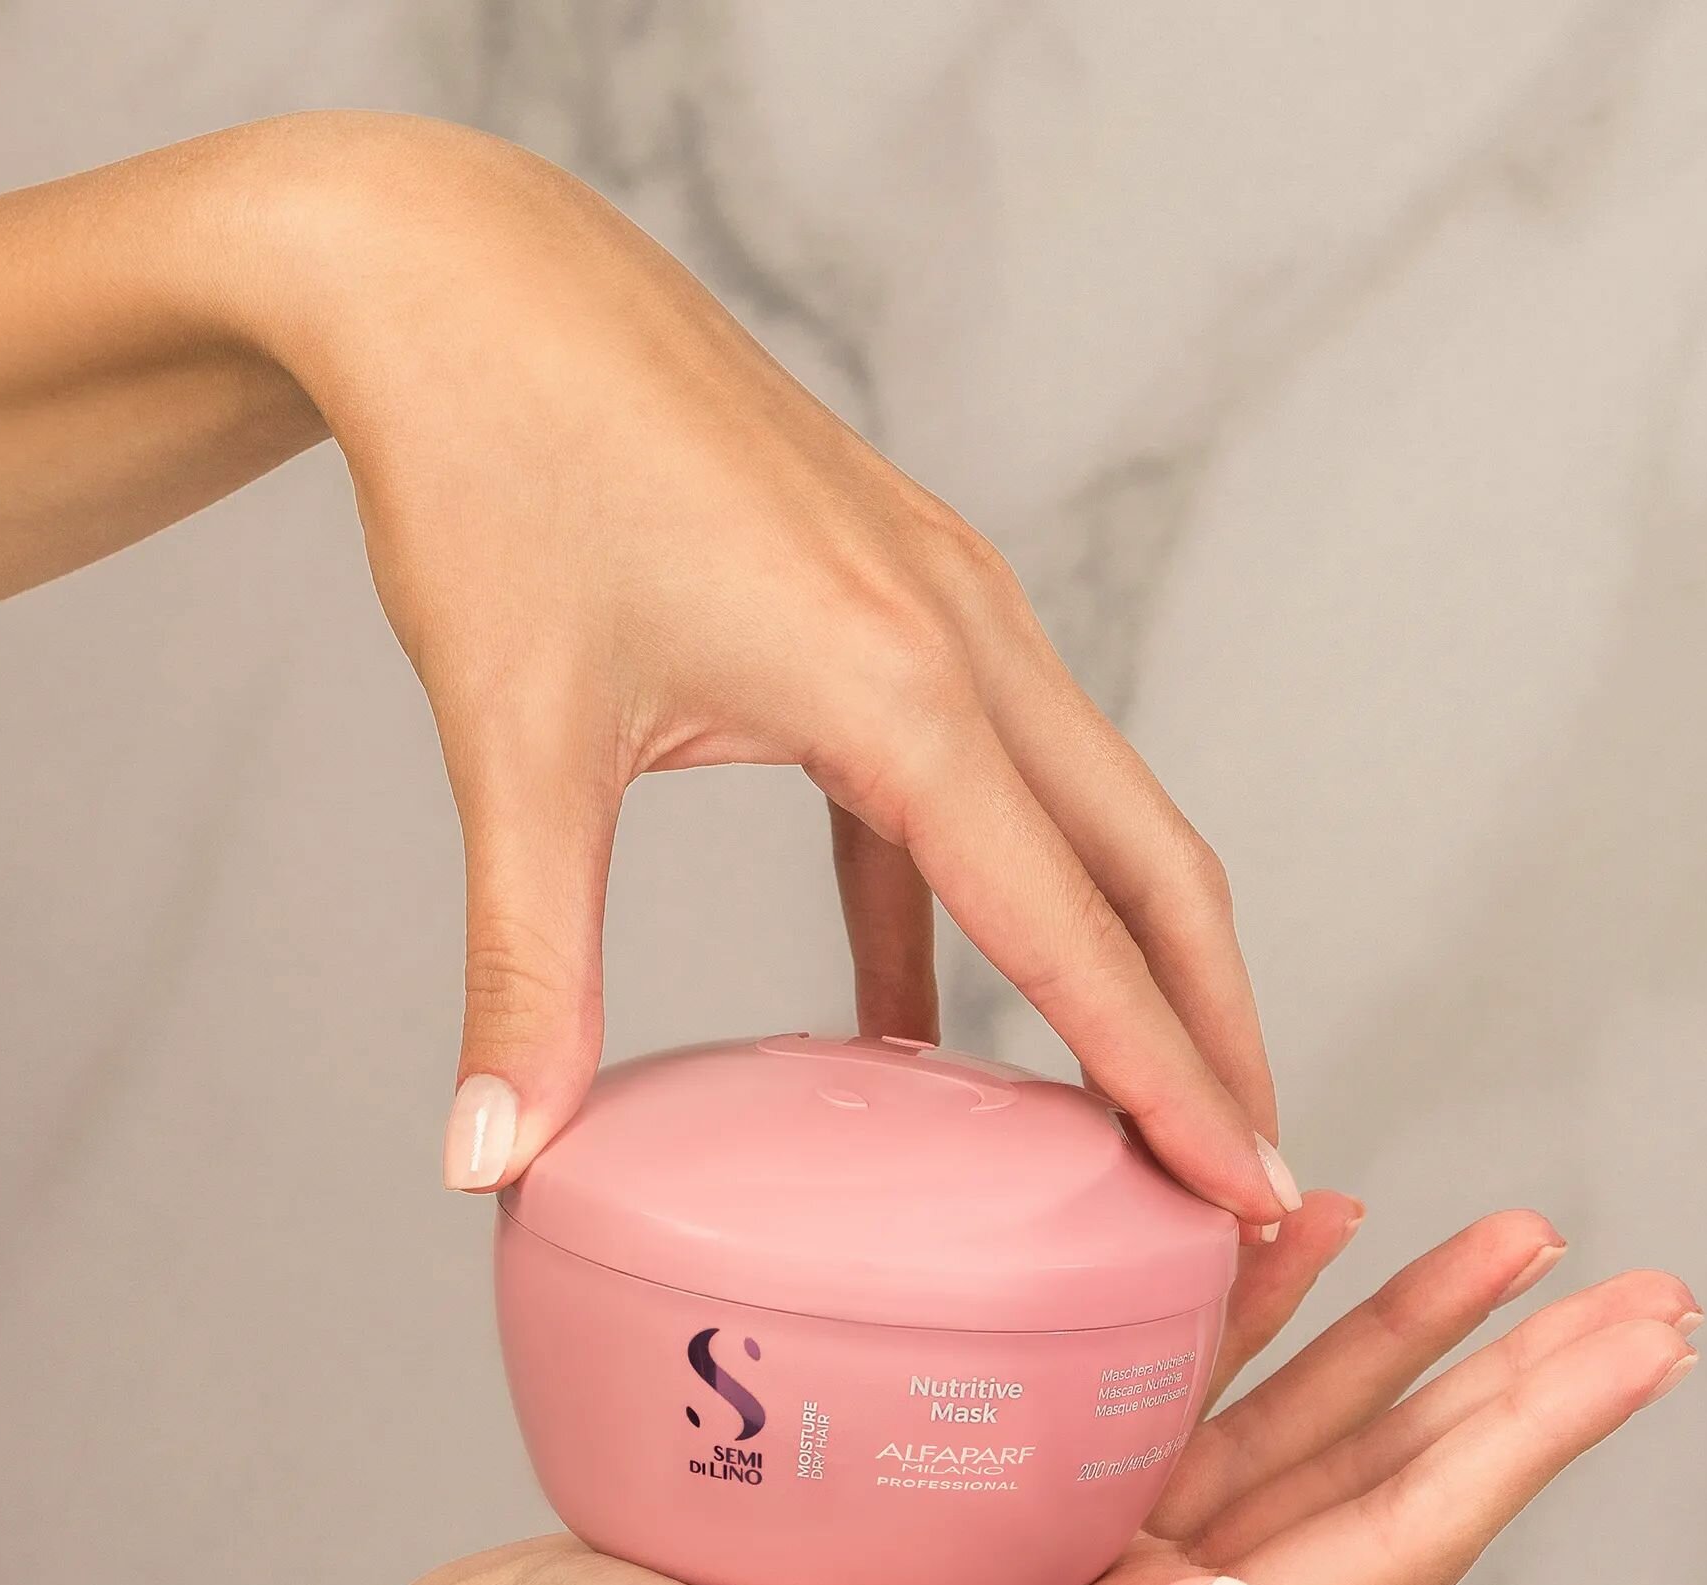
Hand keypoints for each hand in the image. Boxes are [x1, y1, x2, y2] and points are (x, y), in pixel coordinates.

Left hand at [233, 114, 1286, 1219]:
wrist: (460, 271)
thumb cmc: (492, 471)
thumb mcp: (514, 741)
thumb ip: (526, 965)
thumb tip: (486, 1159)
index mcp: (900, 678)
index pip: (1075, 927)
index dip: (1167, 1077)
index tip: (1246, 1190)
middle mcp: (963, 631)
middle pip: (1151, 863)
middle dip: (1209, 1023)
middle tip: (1245, 1170)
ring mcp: (941, 596)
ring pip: (1092, 806)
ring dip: (1128, 947)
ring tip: (1134, 1087)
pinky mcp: (892, 586)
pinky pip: (975, 769)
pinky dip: (980, 886)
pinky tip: (915, 993)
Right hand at [400, 1198, 1696, 1584]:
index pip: (1373, 1547)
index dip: (1515, 1448)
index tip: (1623, 1352)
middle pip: (1352, 1474)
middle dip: (1496, 1383)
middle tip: (1609, 1284)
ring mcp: (1047, 1529)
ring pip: (1259, 1414)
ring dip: (1378, 1332)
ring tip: (1477, 1239)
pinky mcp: (965, 1469)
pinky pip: (1124, 1369)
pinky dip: (1207, 1300)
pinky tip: (1253, 1230)